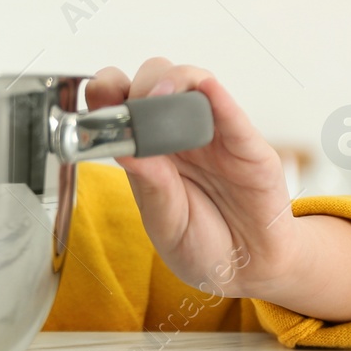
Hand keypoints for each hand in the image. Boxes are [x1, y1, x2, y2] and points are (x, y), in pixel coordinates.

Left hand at [86, 59, 303, 300]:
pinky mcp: (249, 148)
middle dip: (139, 85)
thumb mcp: (165, 222)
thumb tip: (124, 148)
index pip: (122, 99)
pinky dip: (218, 97)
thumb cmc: (203, 243)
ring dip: (173, 81)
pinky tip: (206, 89)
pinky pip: (233, 114)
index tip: (101, 102)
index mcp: (149, 147)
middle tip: (135, 111)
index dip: (108, 92)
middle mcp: (179, 133)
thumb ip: (150, 185)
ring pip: (194, 82)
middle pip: (155, 78)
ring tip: (161, 100)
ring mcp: (215, 136)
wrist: (249, 272)